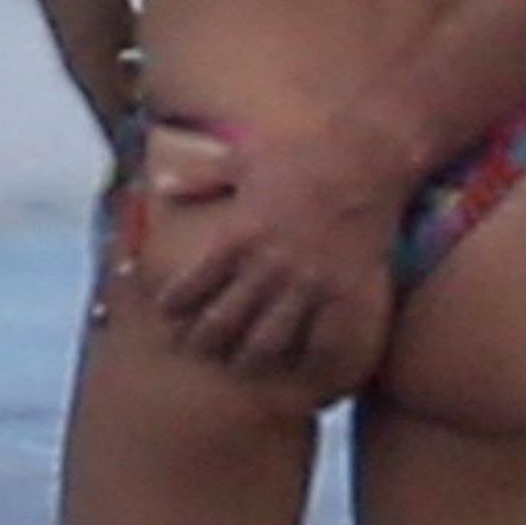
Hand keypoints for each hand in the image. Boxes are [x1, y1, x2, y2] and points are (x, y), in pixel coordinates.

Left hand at [154, 125, 406, 380]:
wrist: (365, 156)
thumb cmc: (302, 155)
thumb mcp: (244, 160)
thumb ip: (202, 178)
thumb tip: (161, 184)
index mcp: (239, 235)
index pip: (190, 286)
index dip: (173, 306)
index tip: (170, 313)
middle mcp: (267, 266)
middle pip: (221, 324)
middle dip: (204, 342)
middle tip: (200, 348)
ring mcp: (306, 285)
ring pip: (265, 344)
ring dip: (249, 358)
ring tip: (244, 364)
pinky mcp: (342, 295)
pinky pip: (321, 345)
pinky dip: (309, 364)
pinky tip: (301, 369)